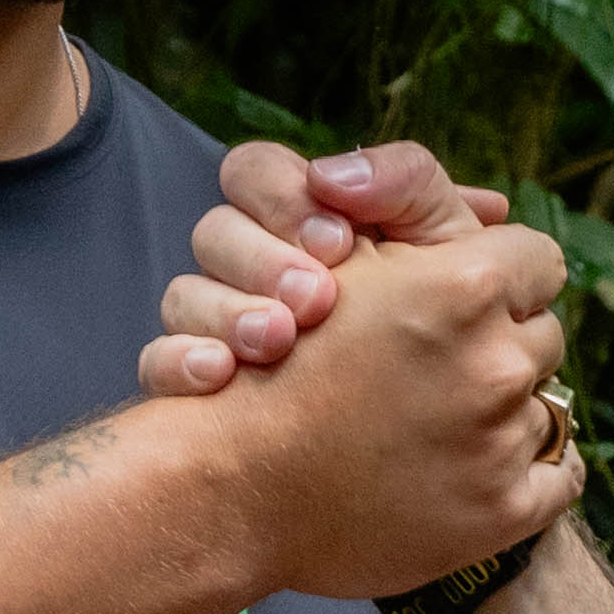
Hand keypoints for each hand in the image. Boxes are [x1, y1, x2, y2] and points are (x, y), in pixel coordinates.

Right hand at [140, 139, 506, 396]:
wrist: (438, 441)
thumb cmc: (455, 330)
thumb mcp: (451, 252)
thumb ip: (411, 187)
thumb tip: (334, 175)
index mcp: (302, 222)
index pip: (254, 172)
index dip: (283, 196)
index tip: (340, 241)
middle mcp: (252, 269)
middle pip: (214, 231)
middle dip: (264, 260)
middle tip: (316, 298)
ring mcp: (220, 330)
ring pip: (183, 295)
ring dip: (230, 312)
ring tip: (278, 340)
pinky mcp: (200, 392)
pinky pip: (158, 365)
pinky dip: (182, 363)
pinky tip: (221, 376)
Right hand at [195, 208, 580, 599]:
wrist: (234, 487)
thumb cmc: (271, 363)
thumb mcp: (339, 250)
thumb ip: (410, 196)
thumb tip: (496, 207)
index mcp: (464, 287)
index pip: (536, 258)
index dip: (495, 274)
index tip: (464, 298)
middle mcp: (496, 362)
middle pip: (542, 333)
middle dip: (499, 341)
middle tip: (439, 365)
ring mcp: (502, 442)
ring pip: (544, 402)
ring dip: (503, 408)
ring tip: (436, 422)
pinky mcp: (503, 512)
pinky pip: (562, 477)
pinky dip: (529, 471)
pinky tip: (479, 466)